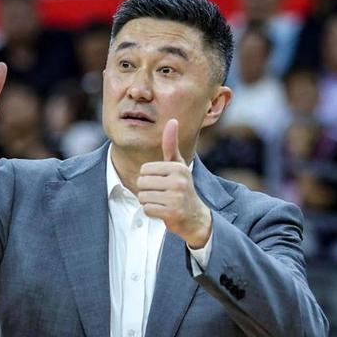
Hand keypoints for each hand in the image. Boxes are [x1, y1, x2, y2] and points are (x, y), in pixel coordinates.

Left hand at [138, 119, 211, 248]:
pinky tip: (163, 211)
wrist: (195, 216)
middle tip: (161, 194)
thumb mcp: (177, 165)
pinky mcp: (172, 212)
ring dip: (148, 202)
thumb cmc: (181, 187)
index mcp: (178, 167)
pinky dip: (152, 212)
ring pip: (143, 197)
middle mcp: (178, 181)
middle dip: (146, 190)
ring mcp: (176, 197)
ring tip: (162, 202)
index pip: (144, 169)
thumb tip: (172, 120)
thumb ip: (171, 145)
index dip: (148, 178)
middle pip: (141, 183)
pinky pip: (147, 209)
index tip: (161, 182)